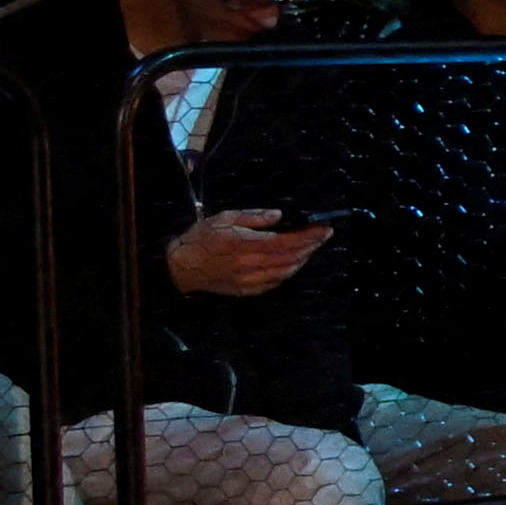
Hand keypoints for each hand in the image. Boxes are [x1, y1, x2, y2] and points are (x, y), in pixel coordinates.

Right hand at [168, 204, 332, 298]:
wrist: (181, 266)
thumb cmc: (201, 238)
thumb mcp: (225, 218)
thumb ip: (254, 217)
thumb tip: (279, 215)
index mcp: (247, 244)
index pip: (288, 241)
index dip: (309, 236)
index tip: (324, 228)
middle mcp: (252, 264)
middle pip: (292, 257)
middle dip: (312, 246)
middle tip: (324, 236)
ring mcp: (251, 280)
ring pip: (287, 271)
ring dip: (303, 259)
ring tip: (312, 247)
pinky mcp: (248, 289)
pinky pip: (276, 282)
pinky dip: (289, 271)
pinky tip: (293, 263)